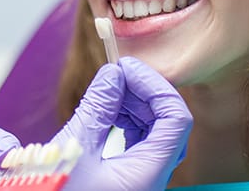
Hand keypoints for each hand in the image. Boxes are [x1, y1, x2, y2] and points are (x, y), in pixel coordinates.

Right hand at [52, 56, 192, 190]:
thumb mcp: (74, 148)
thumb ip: (98, 108)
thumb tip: (112, 75)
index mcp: (148, 174)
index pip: (175, 118)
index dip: (154, 85)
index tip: (127, 69)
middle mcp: (152, 180)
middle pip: (167, 125)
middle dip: (142, 94)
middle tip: (115, 75)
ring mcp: (140, 183)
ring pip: (153, 136)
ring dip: (133, 108)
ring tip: (107, 93)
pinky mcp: (126, 184)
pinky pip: (138, 148)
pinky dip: (125, 126)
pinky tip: (105, 114)